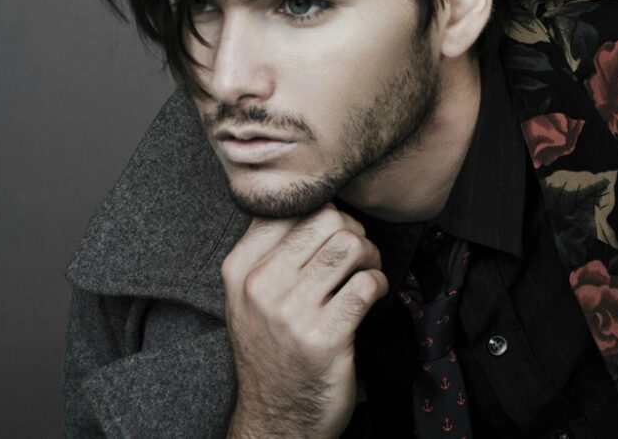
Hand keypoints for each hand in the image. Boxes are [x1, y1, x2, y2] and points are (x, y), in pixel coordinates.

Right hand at [221, 206, 387, 437]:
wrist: (276, 417)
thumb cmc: (273, 347)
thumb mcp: (250, 296)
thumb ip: (271, 250)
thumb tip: (314, 201)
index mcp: (239, 269)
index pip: (288, 207)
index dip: (324, 212)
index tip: (333, 233)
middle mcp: (260, 286)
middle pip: (326, 219)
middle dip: (354, 230)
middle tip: (358, 255)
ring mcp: (291, 313)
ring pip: (350, 246)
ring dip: (370, 255)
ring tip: (366, 272)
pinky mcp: (325, 337)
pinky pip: (366, 284)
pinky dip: (379, 284)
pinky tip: (371, 297)